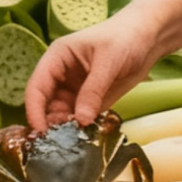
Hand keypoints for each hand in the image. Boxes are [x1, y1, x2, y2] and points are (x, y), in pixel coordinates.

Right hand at [24, 10, 158, 130]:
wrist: (148, 38)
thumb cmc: (124, 38)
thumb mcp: (107, 62)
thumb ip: (93, 91)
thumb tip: (80, 120)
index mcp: (57, 59)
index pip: (36, 87)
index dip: (34, 110)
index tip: (40, 131)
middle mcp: (61, 76)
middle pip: (45, 105)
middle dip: (49, 123)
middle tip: (57, 144)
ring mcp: (75, 90)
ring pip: (61, 115)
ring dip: (65, 129)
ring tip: (74, 142)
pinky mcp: (90, 101)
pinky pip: (79, 118)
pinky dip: (80, 129)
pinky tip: (86, 138)